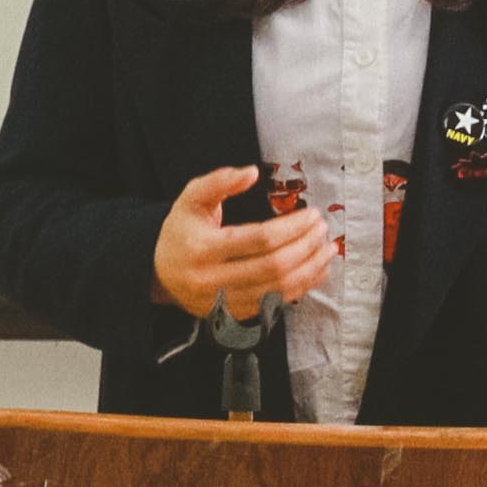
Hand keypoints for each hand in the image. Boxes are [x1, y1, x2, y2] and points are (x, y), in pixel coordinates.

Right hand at [151, 167, 337, 323]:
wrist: (159, 272)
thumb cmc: (181, 232)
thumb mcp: (191, 198)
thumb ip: (219, 181)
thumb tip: (252, 172)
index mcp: (203, 249)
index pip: (259, 239)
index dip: (292, 228)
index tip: (312, 215)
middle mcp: (213, 280)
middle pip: (273, 266)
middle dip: (306, 247)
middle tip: (322, 230)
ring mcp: (225, 302)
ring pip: (278, 289)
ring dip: (310, 269)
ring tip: (327, 250)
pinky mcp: (236, 314)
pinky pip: (276, 304)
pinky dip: (301, 287)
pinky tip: (315, 270)